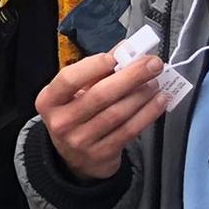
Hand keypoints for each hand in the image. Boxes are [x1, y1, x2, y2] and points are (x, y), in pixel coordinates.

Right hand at [35, 50, 168, 180]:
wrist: (75, 159)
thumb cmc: (76, 115)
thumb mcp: (75, 93)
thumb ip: (97, 71)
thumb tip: (125, 49)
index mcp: (49, 101)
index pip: (69, 79)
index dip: (92, 67)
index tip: (115, 57)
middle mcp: (62, 121)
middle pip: (99, 95)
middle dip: (130, 76)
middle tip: (152, 63)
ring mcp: (82, 140)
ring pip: (117, 113)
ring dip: (142, 94)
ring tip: (156, 81)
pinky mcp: (103, 154)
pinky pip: (129, 130)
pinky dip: (148, 113)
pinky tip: (159, 101)